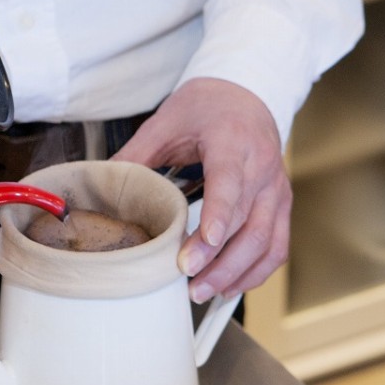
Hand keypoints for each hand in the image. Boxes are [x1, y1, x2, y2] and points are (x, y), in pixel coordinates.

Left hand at [112, 77, 291, 302]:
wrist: (247, 93)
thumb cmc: (206, 107)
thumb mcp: (166, 122)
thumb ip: (136, 155)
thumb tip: (103, 187)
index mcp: (232, 142)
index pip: (230, 183)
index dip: (219, 215)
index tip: (204, 245)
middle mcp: (262, 167)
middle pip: (248, 222)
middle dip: (219, 259)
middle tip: (189, 280)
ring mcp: (277, 188)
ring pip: (266, 240)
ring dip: (236, 272)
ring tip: (203, 292)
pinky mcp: (281, 204)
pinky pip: (277, 246)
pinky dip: (256, 271)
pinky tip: (229, 286)